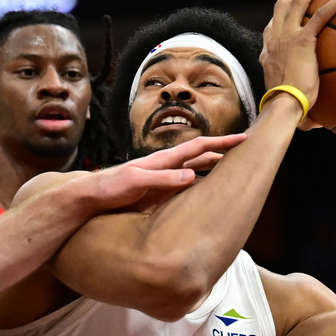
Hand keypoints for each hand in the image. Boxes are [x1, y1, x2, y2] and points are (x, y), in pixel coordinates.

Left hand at [79, 134, 245, 213]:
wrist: (90, 197)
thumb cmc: (110, 187)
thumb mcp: (136, 182)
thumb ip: (163, 179)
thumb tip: (191, 176)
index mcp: (162, 160)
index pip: (198, 147)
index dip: (221, 143)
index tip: (243, 138)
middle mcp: (165, 167)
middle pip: (200, 157)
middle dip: (222, 153)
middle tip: (245, 152)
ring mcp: (162, 180)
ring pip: (195, 171)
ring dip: (213, 169)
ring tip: (232, 170)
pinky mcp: (158, 195)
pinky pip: (185, 188)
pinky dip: (199, 186)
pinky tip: (206, 193)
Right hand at [259, 0, 335, 112]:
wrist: (284, 106)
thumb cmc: (288, 111)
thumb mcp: (291, 104)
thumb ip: (304, 108)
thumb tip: (317, 126)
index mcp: (268, 52)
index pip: (272, 27)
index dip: (281, 14)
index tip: (291, 6)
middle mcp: (274, 40)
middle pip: (282, 4)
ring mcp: (286, 37)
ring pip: (298, 0)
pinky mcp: (302, 40)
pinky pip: (320, 15)